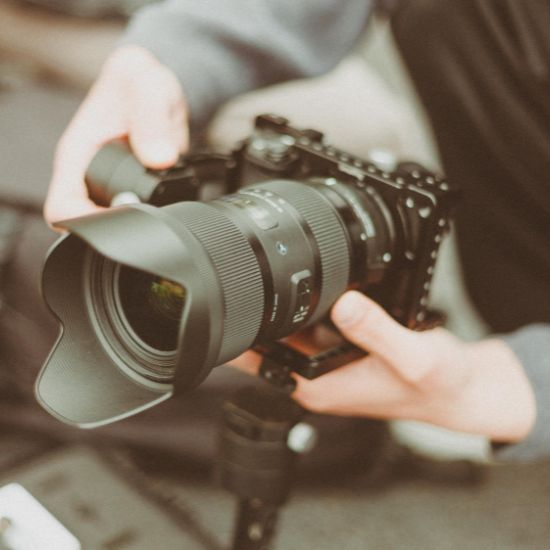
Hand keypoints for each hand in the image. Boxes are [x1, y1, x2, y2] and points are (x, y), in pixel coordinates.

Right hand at [44, 45, 188, 225]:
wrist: (155, 86)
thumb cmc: (141, 81)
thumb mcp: (148, 85)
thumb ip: (151, 117)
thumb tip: (159, 158)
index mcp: (78, 155)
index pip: (62, 207)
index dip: (85, 224)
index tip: (118, 223)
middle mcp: (89, 176)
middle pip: (88, 223)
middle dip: (117, 227)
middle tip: (149, 220)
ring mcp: (109, 186)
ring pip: (114, 222)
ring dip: (137, 221)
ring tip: (162, 209)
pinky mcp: (131, 191)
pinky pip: (137, 214)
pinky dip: (153, 215)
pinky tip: (170, 205)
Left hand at [233, 291, 535, 442]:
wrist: (459, 389)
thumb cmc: (440, 385)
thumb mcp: (414, 356)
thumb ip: (378, 331)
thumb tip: (343, 303)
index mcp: (321, 385)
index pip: (261, 361)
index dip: (237, 334)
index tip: (223, 303)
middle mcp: (317, 375)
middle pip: (268, 340)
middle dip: (256, 309)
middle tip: (245, 270)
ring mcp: (328, 361)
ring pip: (290, 328)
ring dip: (283, 304)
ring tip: (274, 268)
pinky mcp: (342, 348)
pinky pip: (314, 322)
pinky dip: (310, 304)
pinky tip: (313, 282)